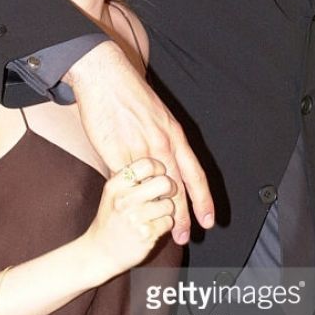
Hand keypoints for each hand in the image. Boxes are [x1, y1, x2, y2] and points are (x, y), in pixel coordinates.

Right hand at [66, 42, 214, 244]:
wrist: (106, 77)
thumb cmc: (130, 94)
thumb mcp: (157, 115)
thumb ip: (163, 139)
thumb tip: (166, 161)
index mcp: (174, 134)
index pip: (195, 174)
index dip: (203, 199)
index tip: (208, 219)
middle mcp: (162, 144)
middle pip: (178, 188)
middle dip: (184, 215)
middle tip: (186, 236)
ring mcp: (139, 149)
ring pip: (155, 190)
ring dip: (160, 213)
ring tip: (163, 232)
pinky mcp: (116, 152)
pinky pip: (128, 182)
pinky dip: (133, 199)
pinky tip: (134, 213)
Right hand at [84, 158, 175, 278]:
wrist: (98, 253)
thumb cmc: (110, 221)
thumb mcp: (112, 194)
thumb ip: (132, 179)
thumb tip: (161, 164)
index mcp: (115, 185)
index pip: (146, 164)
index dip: (159, 167)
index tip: (159, 174)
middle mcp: (124, 199)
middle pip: (164, 182)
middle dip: (170, 188)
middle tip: (166, 194)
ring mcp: (135, 217)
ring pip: (169, 204)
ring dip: (167, 210)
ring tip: (154, 215)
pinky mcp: (146, 234)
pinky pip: (169, 222)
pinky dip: (165, 226)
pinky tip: (153, 228)